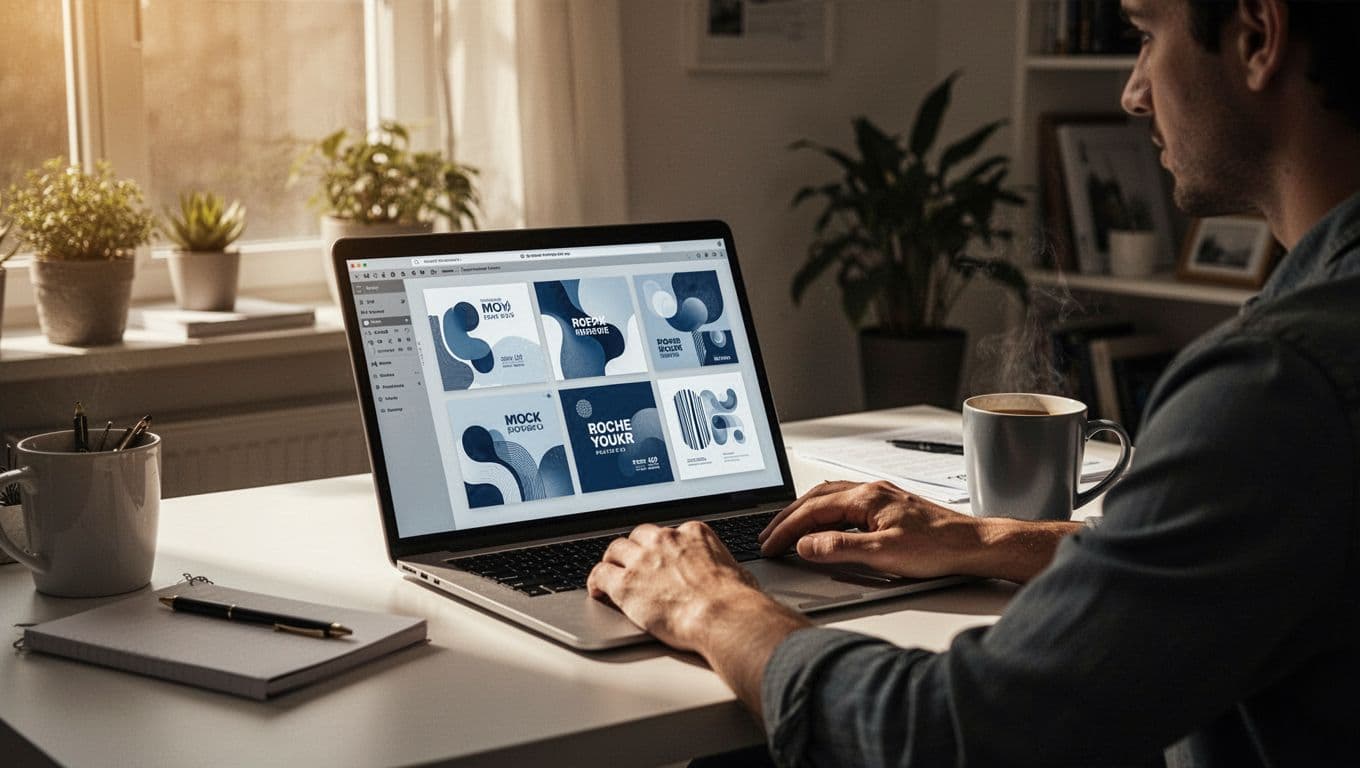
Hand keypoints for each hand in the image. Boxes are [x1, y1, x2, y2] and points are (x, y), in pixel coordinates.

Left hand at [588, 521, 809, 715]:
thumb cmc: (735, 600)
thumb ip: (724, 567)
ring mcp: (642, 560)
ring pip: (615, 549)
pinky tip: (598, 590)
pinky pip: (600, 574)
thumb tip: (732, 577)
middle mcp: (665, 540)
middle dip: (635, 549)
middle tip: (633, 563)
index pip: (669, 532)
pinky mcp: (625, 583)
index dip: (661, 548)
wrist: (722, 616)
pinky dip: (596, 581)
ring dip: (613, 561)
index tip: (659, 557)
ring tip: (610, 573)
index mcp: (693, 533)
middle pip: (639, 536)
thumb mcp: (737, 571)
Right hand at [759, 480, 988, 578]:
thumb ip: (840, 548)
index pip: (813, 509)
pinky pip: (843, 503)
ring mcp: (879, 497)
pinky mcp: (887, 507)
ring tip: (786, 531)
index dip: (786, 528)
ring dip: (803, 513)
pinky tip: (821, 524)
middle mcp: (870, 491)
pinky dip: (822, 513)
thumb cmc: (937, 548)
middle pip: (816, 498)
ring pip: (829, 498)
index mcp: (866, 497)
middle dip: (787, 518)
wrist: (972, 544)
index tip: (769, 544)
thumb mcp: (883, 553)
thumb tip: (806, 545)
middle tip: (767, 537)